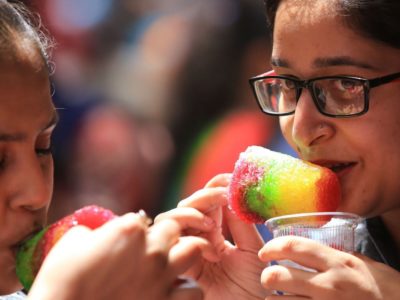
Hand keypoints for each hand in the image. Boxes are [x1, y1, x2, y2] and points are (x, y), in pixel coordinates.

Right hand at [28, 213, 205, 299]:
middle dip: (164, 236)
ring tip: (167, 266)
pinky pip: (193, 290)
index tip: (125, 242)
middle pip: (173, 229)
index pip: (142, 219)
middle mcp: (152, 249)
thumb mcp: (72, 242)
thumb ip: (95, 231)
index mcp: (129, 230)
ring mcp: (162, 276)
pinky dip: (185, 290)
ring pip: (193, 250)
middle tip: (150, 250)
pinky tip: (171, 292)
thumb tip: (99, 234)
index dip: (134, 230)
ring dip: (182, 255)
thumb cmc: (62, 279)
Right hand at [155, 174, 268, 299]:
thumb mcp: (252, 249)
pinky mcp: (178, 265)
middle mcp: (198, 238)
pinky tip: (209, 249)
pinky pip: (172, 241)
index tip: (229, 179)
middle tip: (222, 196)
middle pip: (187, 205)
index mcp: (217, 233)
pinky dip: (188, 237)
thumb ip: (241, 222)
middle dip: (203, 196)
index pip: (208, 202)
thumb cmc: (255, 287)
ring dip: (190, 213)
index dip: (215, 186)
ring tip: (211, 224)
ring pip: (172, 218)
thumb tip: (233, 191)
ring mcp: (186, 250)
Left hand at [258, 236, 399, 298]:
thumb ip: (337, 255)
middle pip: (280, 276)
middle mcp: (330, 285)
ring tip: (277, 299)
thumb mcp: (363, 266)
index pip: (295, 247)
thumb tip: (313, 247)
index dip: (272, 247)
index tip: (264, 252)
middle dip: (267, 277)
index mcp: (338, 263)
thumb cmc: (384, 291)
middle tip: (268, 278)